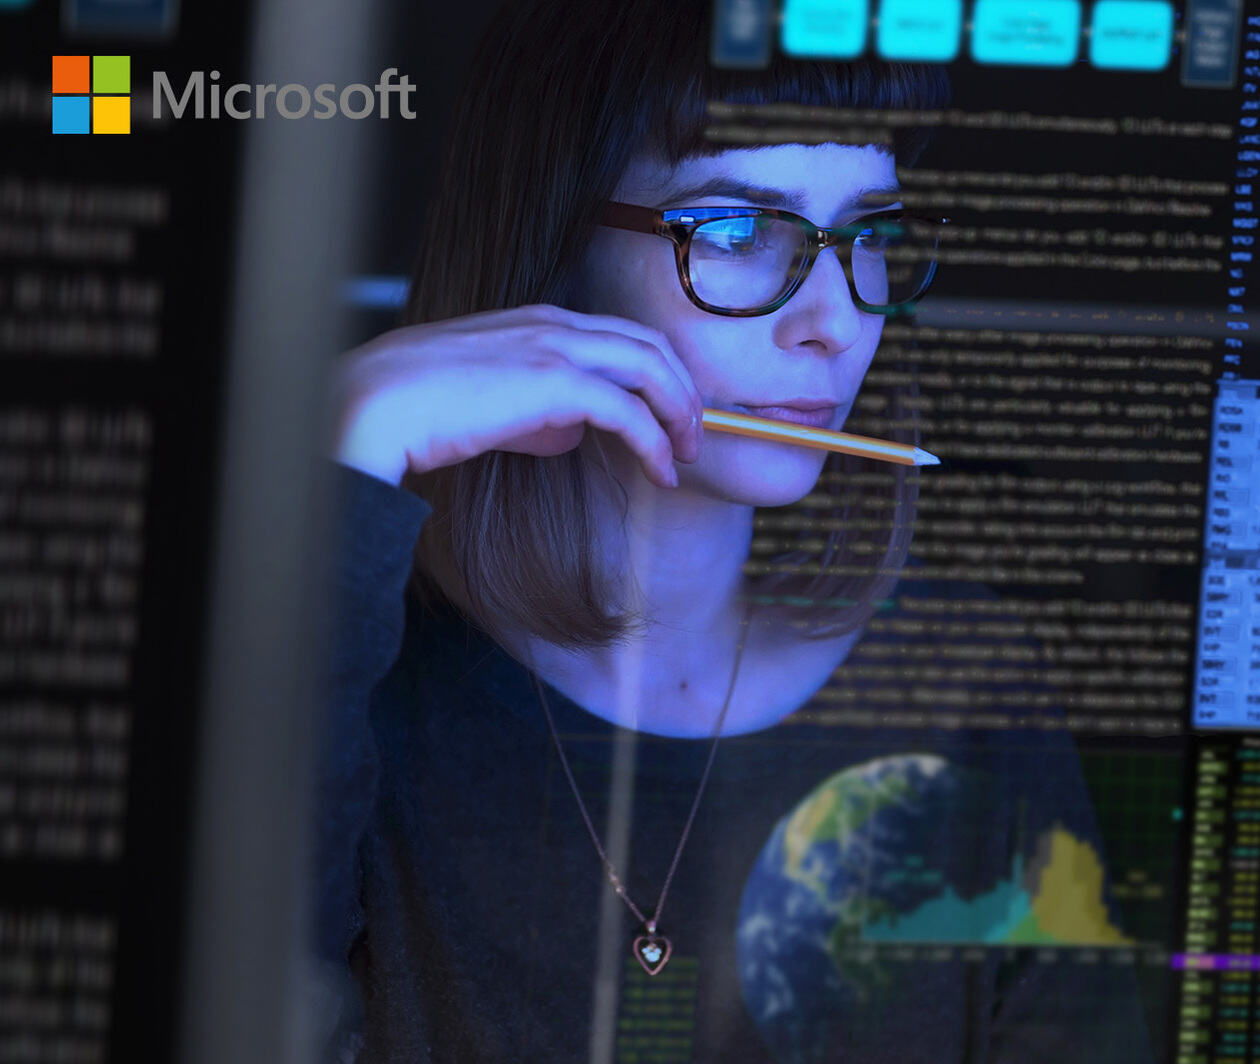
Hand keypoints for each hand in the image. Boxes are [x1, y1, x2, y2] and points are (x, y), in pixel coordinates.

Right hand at [330, 304, 703, 488]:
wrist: (380, 403)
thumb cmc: (423, 406)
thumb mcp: (492, 403)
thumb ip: (538, 412)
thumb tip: (573, 433)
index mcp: (540, 321)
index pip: (623, 337)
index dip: (658, 375)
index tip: (670, 415)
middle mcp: (556, 324)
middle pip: (650, 346)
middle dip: (683, 391)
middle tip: (693, 436)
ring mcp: (557, 348)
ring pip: (651, 369)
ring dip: (680, 414)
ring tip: (686, 455)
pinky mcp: (555, 383)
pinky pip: (629, 411)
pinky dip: (654, 442)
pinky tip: (661, 472)